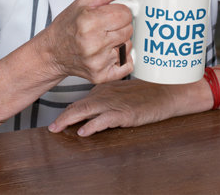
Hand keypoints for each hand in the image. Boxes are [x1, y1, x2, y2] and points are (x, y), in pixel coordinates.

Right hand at [44, 0, 135, 83]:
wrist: (53, 52)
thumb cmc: (69, 24)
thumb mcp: (86, 1)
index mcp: (89, 22)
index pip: (126, 13)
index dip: (120, 11)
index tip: (110, 14)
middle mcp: (93, 44)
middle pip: (129, 29)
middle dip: (121, 26)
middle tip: (105, 27)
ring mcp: (98, 62)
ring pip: (129, 45)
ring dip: (121, 41)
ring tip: (104, 39)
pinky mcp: (101, 76)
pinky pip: (128, 65)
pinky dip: (122, 58)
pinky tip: (107, 53)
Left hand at [48, 78, 180, 135]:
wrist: (167, 91)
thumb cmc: (148, 92)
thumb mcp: (124, 93)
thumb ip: (108, 99)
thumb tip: (94, 109)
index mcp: (106, 89)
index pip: (81, 100)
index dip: (68, 110)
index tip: (57, 119)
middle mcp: (107, 94)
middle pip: (80, 105)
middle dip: (63, 116)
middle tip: (52, 127)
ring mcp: (115, 103)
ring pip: (87, 110)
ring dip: (70, 120)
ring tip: (58, 128)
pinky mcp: (125, 113)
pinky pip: (104, 120)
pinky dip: (92, 125)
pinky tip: (84, 131)